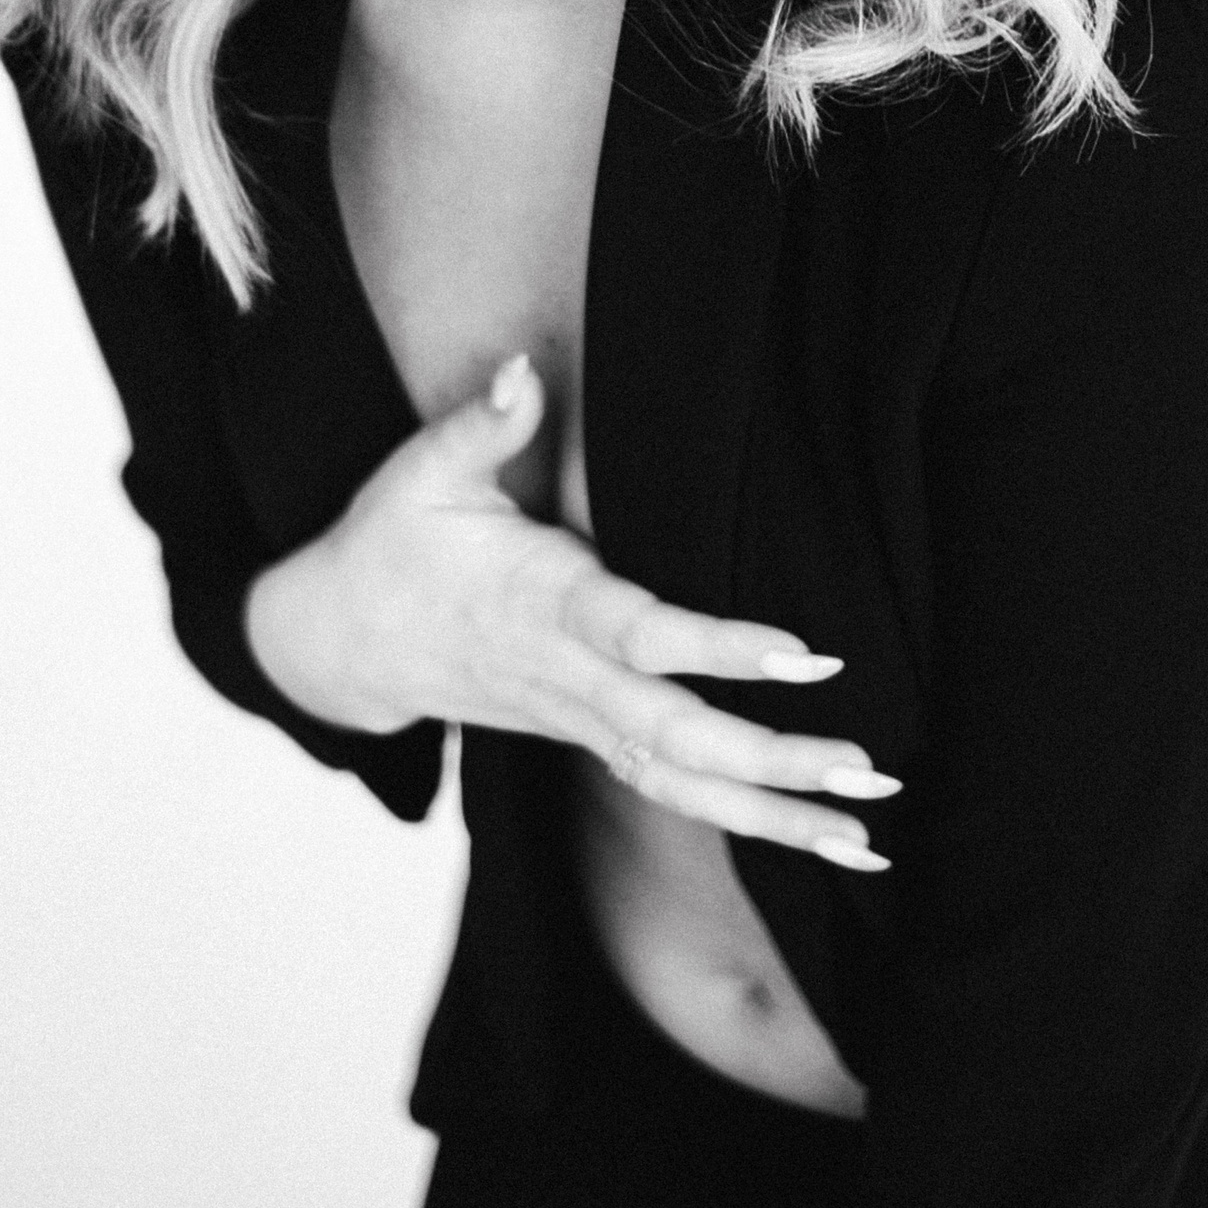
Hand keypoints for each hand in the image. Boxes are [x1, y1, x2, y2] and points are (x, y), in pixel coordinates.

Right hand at [244, 353, 898, 865]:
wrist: (340, 643)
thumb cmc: (390, 544)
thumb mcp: (421, 473)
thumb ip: (482, 424)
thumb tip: (520, 367)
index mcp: (537, 605)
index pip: (636, 634)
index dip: (716, 647)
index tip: (801, 654)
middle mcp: (565, 677)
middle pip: (674, 734)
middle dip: (771, 758)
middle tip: (863, 766)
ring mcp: (577, 720)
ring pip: (679, 783)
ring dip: (774, 812)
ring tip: (868, 836)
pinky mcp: (587, 738)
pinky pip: (673, 792)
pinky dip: (747, 820)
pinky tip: (823, 839)